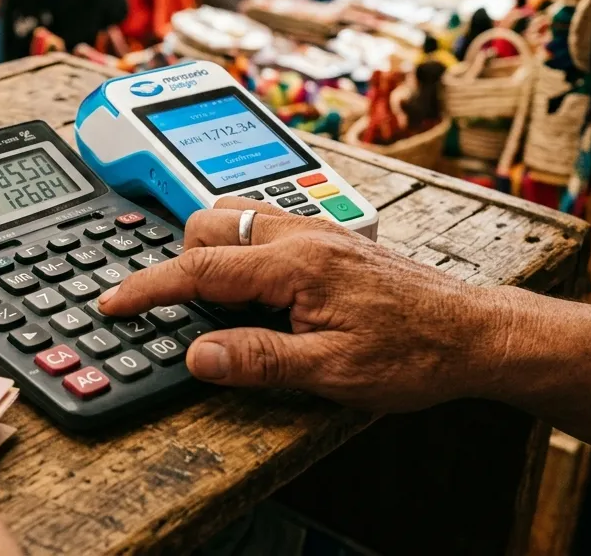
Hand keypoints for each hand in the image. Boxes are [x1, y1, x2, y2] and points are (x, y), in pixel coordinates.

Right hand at [97, 198, 509, 411]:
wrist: (477, 334)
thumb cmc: (415, 354)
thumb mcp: (332, 373)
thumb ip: (258, 361)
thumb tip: (197, 356)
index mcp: (295, 265)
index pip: (198, 269)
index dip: (147, 288)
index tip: (113, 302)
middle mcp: (301, 235)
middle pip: (206, 226)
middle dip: (177, 263)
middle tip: (176, 312)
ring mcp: (316, 230)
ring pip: (234, 217)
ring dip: (210, 251)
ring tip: (216, 303)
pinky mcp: (329, 237)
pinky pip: (263, 224)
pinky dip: (240, 249)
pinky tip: (256, 288)